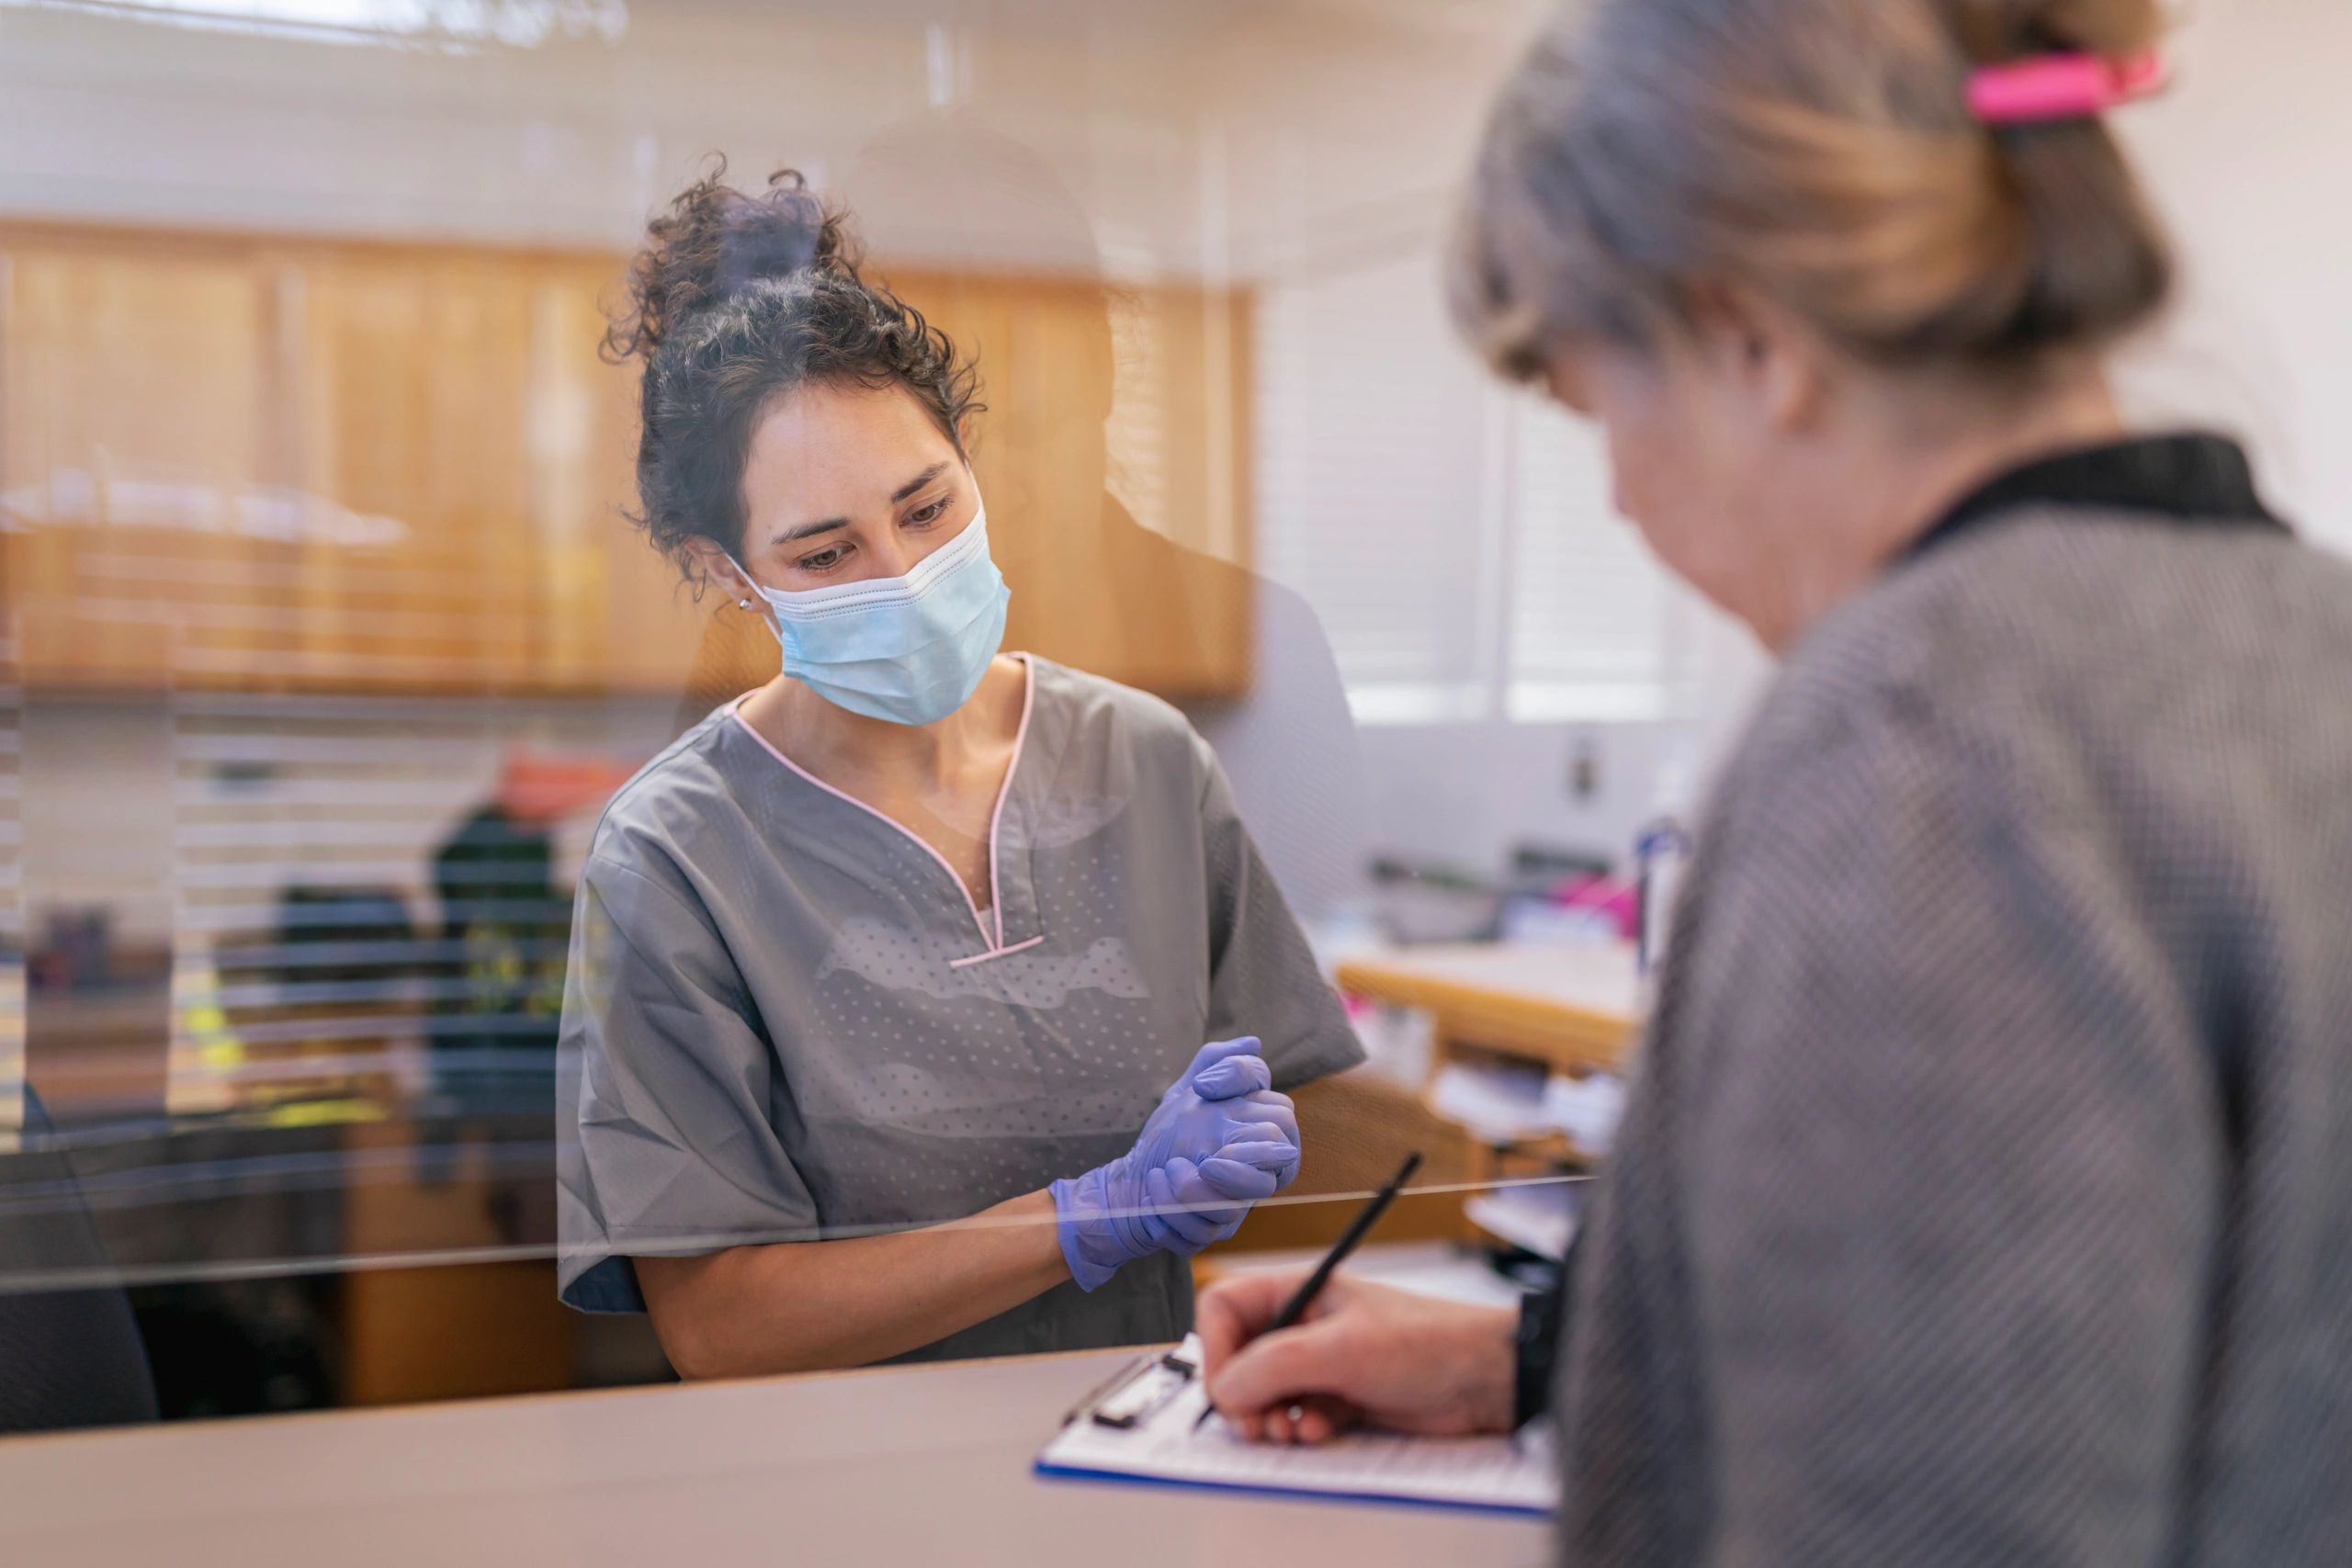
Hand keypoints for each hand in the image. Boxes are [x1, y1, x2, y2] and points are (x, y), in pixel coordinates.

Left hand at [1049, 1039, 1301, 1290]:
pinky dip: (1172, 1211)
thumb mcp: (1186, 1092)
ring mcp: (1235, 1206)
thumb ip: (1216, 1063)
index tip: (1202, 1089)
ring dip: (1193, 1189)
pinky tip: (1154, 1190)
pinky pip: (1205, 1232)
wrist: (1131, 1179)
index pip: (1282, 1114)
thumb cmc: (1169, 1135)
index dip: (1247, 1096)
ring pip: (1240, 1204)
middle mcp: (1255, 1172)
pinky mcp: (1209, 1234)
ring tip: (1166, 1173)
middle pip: (1278, 1160)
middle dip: (1239, 1158)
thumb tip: (1252, 1042)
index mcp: (1257, 1136)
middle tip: (1206, 1157)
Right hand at [1197, 1268, 1518, 1444]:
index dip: (1215, 1347)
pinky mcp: (1341, 1397)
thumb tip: (1224, 1390)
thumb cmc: (1425, 1342)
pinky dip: (1301, 1428)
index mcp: (1299, 1290)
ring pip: (1265, 1394)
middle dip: (1242, 1394)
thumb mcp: (1340, 1349)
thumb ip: (1273, 1366)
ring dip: (1270, 1418)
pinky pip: (1296, 1416)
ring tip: (1290, 1431)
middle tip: (1255, 1423)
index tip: (1227, 1386)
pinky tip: (1322, 1430)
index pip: (1224, 1308)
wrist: (1486, 1379)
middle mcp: (1304, 1324)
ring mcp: (1322, 1362)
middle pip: (1238, 1357)